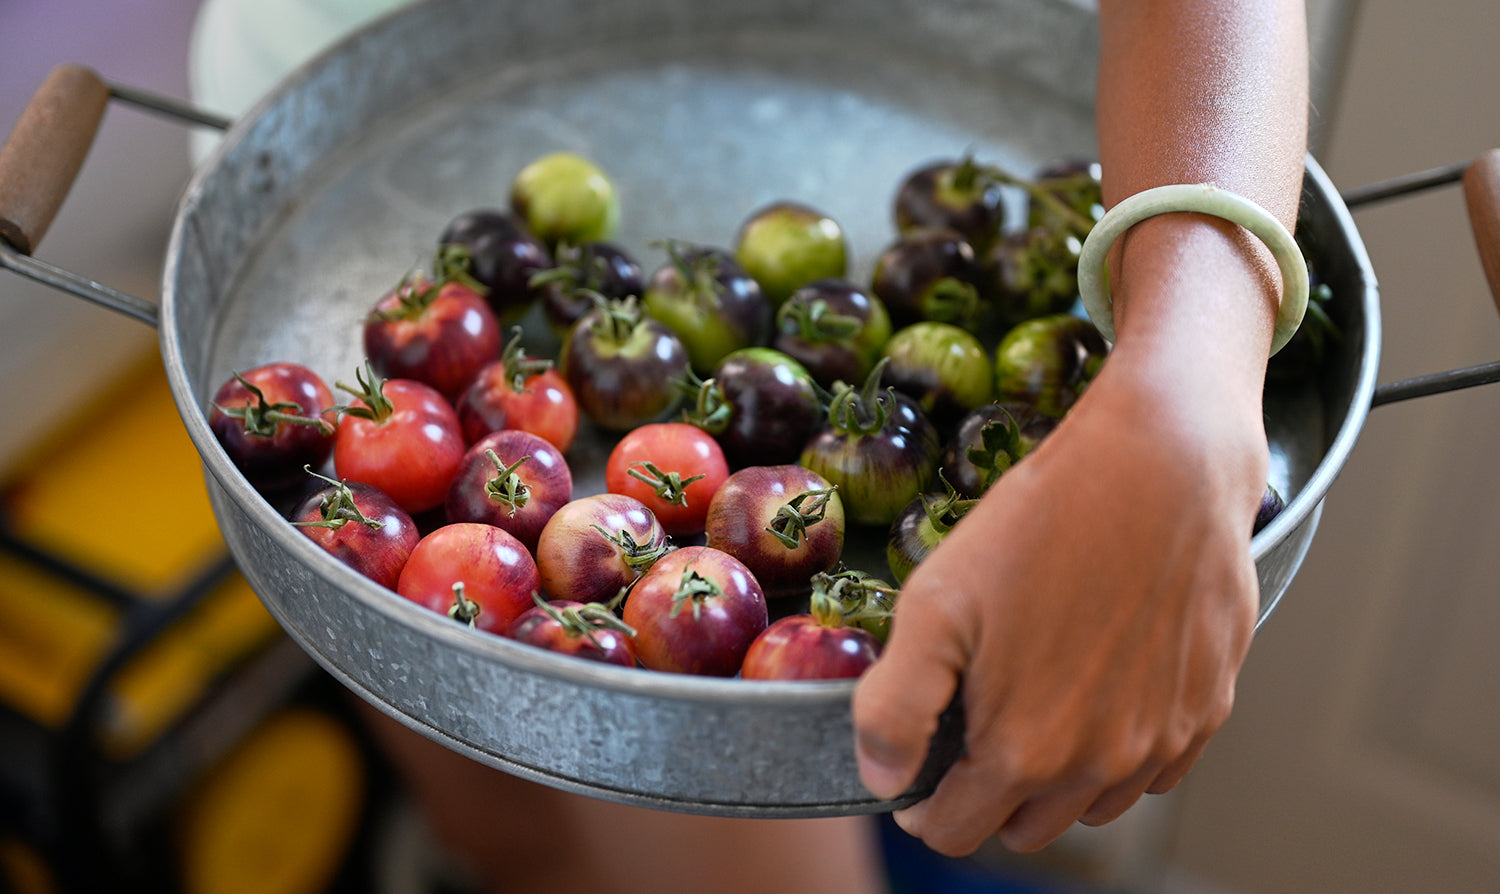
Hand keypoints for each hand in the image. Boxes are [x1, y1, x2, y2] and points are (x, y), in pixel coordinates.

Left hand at [850, 335, 1266, 855]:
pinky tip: (1099, 680)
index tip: (920, 756)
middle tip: (974, 713)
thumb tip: (881, 778)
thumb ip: (895, 706)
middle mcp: (1101, 765)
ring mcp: (1164, 740)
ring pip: (1091, 803)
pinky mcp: (1211, 706)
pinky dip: (1119, 746)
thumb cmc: (1043, 525)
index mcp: (1025, 751)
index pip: (955, 830)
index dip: (922, 799)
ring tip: (1036, 688)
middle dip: (987, 788)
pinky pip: (1153, 767)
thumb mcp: (934, 603)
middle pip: (1022, 826)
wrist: (1163, 463)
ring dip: (1056, 772)